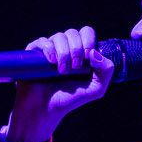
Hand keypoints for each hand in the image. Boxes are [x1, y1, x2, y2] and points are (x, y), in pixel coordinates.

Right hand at [7, 26, 112, 141]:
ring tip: (62, 71)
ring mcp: (49, 49)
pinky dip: (49, 49)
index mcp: (80, 52)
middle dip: (76, 49)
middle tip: (75, 67)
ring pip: (59, 36)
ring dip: (64, 53)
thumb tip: (95, 52)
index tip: (87, 58)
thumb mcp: (96, 89)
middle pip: (73, 33)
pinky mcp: (34, 53)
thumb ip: (106, 71)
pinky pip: (42, 42)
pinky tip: (52, 62)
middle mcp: (65, 47)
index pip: (86, 32)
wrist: (46, 108)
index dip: (88, 41)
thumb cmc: (69, 99)